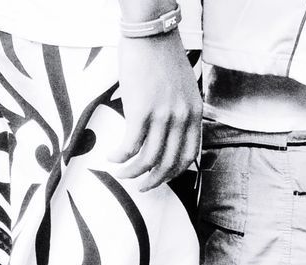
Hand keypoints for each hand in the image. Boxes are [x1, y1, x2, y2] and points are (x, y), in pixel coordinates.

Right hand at [112, 33, 200, 191]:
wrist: (150, 36)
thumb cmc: (163, 58)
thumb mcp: (182, 89)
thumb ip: (180, 112)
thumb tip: (166, 134)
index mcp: (194, 114)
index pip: (189, 156)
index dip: (173, 173)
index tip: (160, 178)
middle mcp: (181, 119)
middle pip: (169, 163)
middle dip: (153, 181)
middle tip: (141, 186)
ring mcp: (162, 117)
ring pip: (147, 160)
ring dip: (131, 172)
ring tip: (121, 173)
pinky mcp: (141, 113)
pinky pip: (130, 146)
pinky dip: (120, 156)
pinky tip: (112, 156)